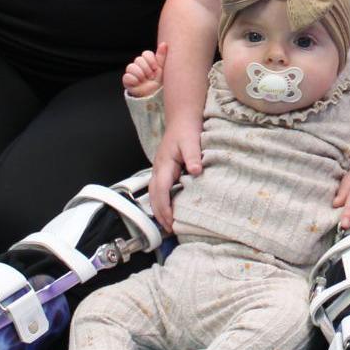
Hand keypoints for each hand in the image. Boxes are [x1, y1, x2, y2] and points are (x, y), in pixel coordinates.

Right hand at [122, 43, 166, 98]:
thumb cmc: (159, 81)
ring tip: (145, 80)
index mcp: (148, 61)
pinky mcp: (127, 80)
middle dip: (146, 69)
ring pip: (131, 66)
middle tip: (151, 77)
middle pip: (138, 59)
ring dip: (140, 74)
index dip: (151, 60)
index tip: (156, 68)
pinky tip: (138, 83)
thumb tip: (164, 44)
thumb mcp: (162, 69)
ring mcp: (132, 72)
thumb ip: (162, 56)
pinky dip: (134, 80)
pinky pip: (127, 76)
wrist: (154, 95)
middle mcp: (139, 65)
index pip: (146, 53)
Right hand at [148, 116, 202, 231]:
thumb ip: (193, 156)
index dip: (164, 207)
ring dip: (159, 210)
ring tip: (169, 225)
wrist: (182, 119)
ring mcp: (159, 170)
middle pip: (153, 196)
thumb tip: (195, 171)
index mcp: (164, 164)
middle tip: (170, 229)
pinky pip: (159, 190)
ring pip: (154, 194)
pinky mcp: (164, 171)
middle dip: (160, 214)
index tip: (171, 220)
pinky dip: (162, 202)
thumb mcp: (192, 141)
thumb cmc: (187, 129)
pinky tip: (170, 210)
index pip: (160, 190)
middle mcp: (158, 169)